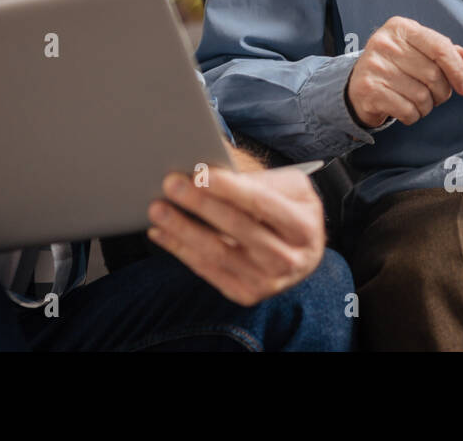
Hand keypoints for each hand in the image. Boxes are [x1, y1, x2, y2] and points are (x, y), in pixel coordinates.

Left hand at [147, 165, 324, 306]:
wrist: (305, 251)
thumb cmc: (290, 208)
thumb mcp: (289, 186)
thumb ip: (257, 178)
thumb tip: (209, 167)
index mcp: (302, 227)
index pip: (261, 204)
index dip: (229, 189)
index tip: (199, 173)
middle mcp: (289, 259)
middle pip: (238, 228)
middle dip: (201, 205)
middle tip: (170, 185)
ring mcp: (267, 281)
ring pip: (218, 253)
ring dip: (183, 230)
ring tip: (157, 209)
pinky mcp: (245, 294)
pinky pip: (207, 270)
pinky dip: (180, 250)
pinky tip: (161, 233)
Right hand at [346, 16, 462, 127]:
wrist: (359, 86)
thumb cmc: (399, 68)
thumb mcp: (425, 55)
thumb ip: (454, 56)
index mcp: (401, 27)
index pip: (440, 47)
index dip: (458, 70)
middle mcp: (384, 42)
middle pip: (433, 74)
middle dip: (441, 92)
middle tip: (435, 95)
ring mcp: (373, 65)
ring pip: (421, 95)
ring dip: (427, 106)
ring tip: (418, 102)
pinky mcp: (368, 89)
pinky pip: (406, 110)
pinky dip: (412, 116)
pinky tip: (405, 110)